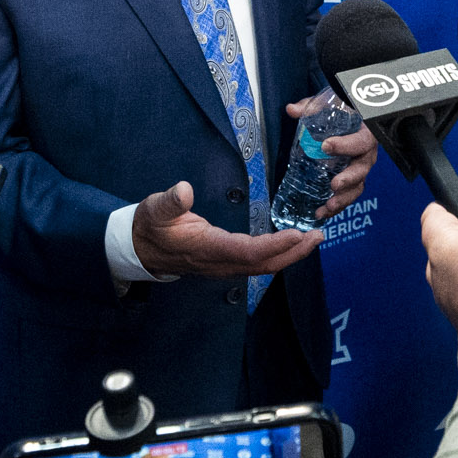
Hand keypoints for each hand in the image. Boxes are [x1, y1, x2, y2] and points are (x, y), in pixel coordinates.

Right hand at [134, 181, 320, 278]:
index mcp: (206, 248)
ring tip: (313, 239)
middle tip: (318, 236)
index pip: (246, 252)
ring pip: (263, 266)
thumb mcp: (154, 209)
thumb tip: (184, 190)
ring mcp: (224, 265)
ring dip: (290, 255)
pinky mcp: (226, 262)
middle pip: (263, 264)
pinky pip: (257, 262)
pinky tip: (291, 242)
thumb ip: (170, 202)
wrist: (139, 249)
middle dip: (293, 253)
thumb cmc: (149, 226)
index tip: (297, 233)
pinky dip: (278, 254)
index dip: (274, 245)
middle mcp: (220, 262)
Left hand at [288, 91, 377, 217]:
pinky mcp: (351, 180)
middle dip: (349, 179)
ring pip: (358, 186)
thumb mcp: (327, 105)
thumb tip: (292, 110)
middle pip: (363, 169)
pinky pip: (348, 195)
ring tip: (328, 206)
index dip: (346, 145)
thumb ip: (310, 107)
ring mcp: (359, 168)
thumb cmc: (342, 113)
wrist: (350, 121)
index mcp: (365, 132)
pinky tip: (323, 212)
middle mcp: (366, 153)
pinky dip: (337, 205)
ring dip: (343, 199)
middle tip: (334, 184)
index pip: (362, 140)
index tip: (326, 146)